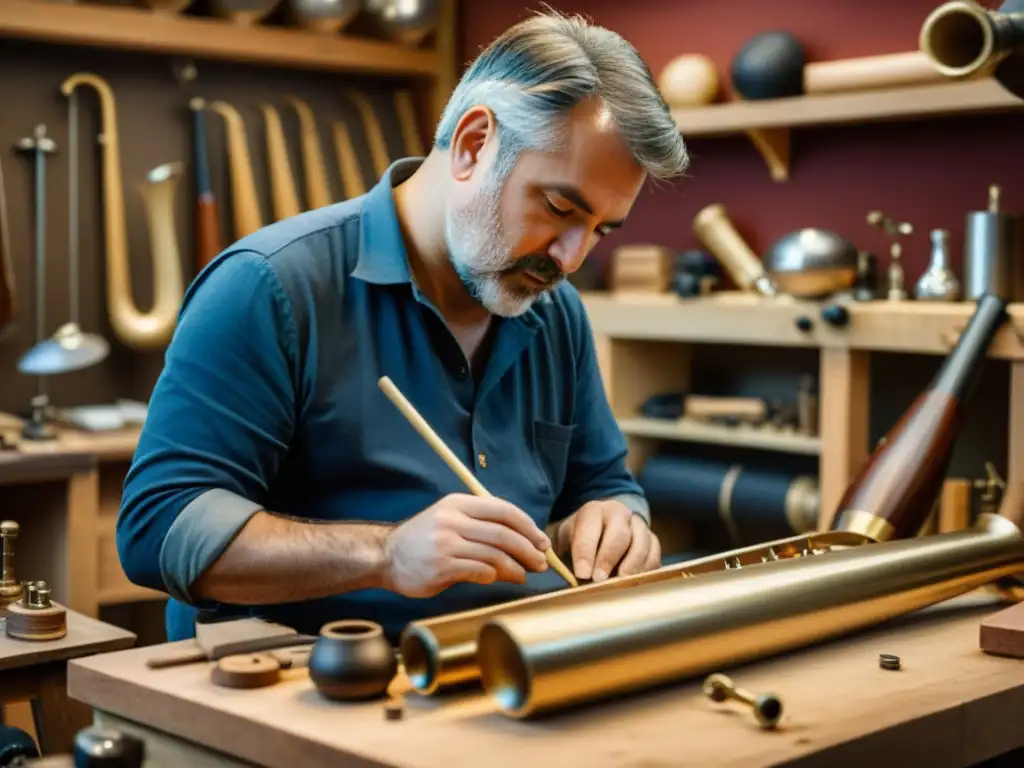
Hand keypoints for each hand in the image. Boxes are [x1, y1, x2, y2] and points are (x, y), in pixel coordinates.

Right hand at [381, 493, 550, 597]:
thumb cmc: (423, 539)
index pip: (503, 510)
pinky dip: (494, 576)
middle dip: (528, 549)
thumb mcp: (449, 519)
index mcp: (458, 504)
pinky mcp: (442, 567)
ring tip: (524, 574)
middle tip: (541, 562)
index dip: (528, 526)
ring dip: (516, 567)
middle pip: (504, 533)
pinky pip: (480, 571)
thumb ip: (481, 525)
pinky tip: (499, 579)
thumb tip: (521, 541)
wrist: (386, 556)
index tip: (541, 541)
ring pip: (495, 554)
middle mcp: (453, 520)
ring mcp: (446, 543)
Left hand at [552, 500, 660, 582]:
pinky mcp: (652, 540)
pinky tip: (634, 582)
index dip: (585, 552)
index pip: (590, 528)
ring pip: (641, 542)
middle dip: (608, 559)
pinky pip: (655, 554)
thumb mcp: (565, 539)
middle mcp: (619, 514)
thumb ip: (560, 553)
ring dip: (631, 565)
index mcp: (593, 511)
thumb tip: (561, 573)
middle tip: (598, 580)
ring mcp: (638, 525)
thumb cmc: (580, 539)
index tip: (581, 573)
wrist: (603, 529)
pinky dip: (646, 569)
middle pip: (619, 534)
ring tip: (620, 582)